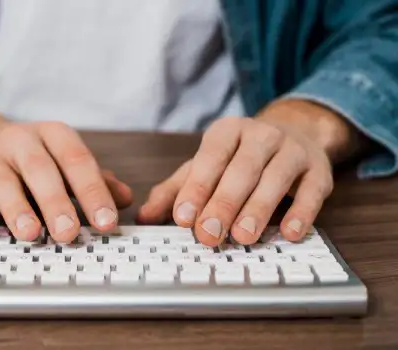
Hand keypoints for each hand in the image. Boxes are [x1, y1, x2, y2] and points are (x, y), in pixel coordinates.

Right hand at [0, 106, 132, 241]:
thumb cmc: (27, 156)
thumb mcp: (61, 159)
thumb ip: (93, 179)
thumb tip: (125, 199)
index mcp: (53, 135)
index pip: (77, 161)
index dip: (93, 192)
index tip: (106, 222)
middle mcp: (21, 140)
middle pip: (41, 170)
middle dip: (56, 203)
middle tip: (68, 234)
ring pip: (3, 181)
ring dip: (17, 208)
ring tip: (29, 234)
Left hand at [137, 99, 367, 245]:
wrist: (295, 134)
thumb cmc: (239, 157)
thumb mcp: (205, 166)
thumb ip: (175, 190)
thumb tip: (144, 217)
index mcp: (228, 131)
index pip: (210, 157)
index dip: (196, 187)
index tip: (183, 217)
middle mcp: (261, 135)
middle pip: (242, 170)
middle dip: (223, 204)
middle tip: (209, 235)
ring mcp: (293, 150)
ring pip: (275, 179)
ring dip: (258, 210)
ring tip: (243, 237)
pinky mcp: (319, 170)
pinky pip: (311, 192)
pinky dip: (302, 213)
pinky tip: (289, 233)